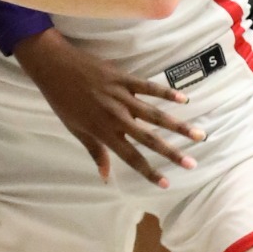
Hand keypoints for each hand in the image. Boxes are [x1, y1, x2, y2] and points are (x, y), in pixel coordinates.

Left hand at [12, 29, 205, 189]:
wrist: (54, 68)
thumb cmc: (63, 102)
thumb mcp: (76, 130)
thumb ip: (96, 152)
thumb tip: (105, 177)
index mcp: (104, 132)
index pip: (131, 157)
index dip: (149, 172)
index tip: (166, 183)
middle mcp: (117, 118)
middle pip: (150, 139)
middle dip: (172, 153)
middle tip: (191, 163)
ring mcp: (122, 97)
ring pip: (155, 115)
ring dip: (178, 126)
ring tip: (198, 134)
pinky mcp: (124, 79)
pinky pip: (149, 87)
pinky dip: (167, 92)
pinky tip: (184, 99)